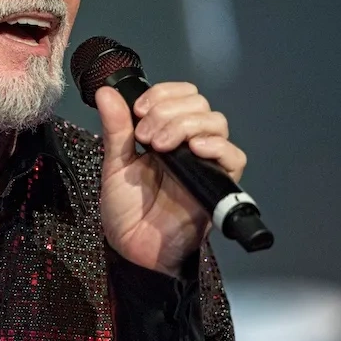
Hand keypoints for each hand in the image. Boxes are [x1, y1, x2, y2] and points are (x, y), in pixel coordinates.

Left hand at [95, 82, 247, 276]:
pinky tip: (193, 150)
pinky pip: (234, 157)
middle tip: (144, 137)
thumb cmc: (126, 210)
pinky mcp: (218, 185)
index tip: (138, 110)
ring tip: (158, 147)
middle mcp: (189, 144)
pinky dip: (217, 146)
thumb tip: (106, 92)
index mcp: (166, 133)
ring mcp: (205, 163)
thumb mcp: (115, 164)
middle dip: (168, 111)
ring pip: (216, 123)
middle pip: (199, 104)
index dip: (163, 94)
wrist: (133, 248)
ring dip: (185, 125)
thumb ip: (115, 128)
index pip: (182, 95)